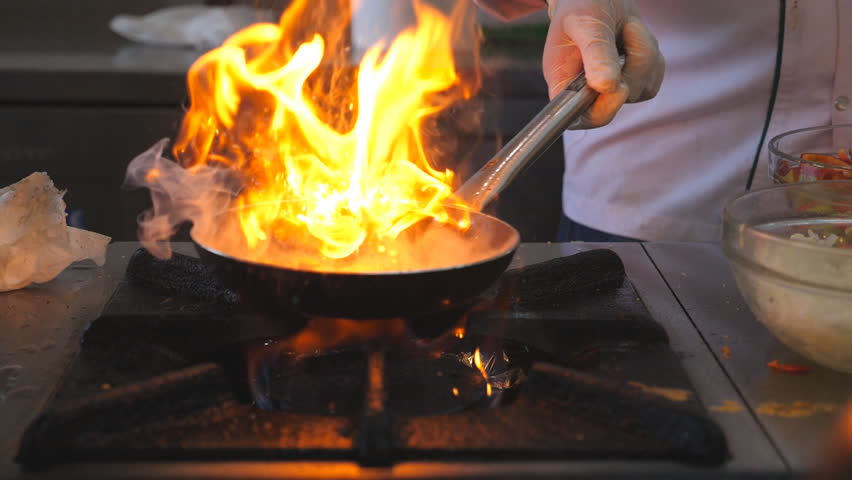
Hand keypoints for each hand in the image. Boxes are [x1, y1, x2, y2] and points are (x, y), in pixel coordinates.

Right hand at [543, 0, 663, 128]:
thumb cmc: (582, 5)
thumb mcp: (586, 24)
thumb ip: (595, 55)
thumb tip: (605, 86)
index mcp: (565, 85)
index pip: (582, 117)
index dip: (603, 110)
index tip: (619, 88)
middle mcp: (586, 93)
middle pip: (618, 102)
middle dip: (632, 66)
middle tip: (627, 29)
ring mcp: (611, 90)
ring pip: (642, 88)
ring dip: (643, 53)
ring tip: (628, 27)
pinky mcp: (634, 82)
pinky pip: (654, 79)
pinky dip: (651, 55)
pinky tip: (634, 37)